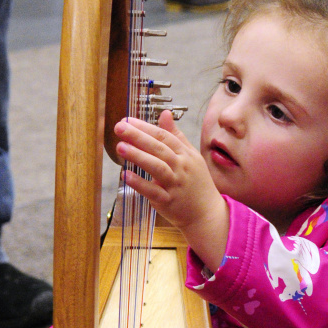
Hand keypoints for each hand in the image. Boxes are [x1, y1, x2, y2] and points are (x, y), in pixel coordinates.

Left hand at [114, 110, 228, 270]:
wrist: (207, 213)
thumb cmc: (197, 183)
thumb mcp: (191, 156)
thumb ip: (176, 136)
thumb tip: (164, 113)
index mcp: (186, 155)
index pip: (164, 136)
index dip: (146, 127)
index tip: (128, 120)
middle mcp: (181, 168)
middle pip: (159, 149)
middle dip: (138, 137)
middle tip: (120, 128)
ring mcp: (175, 185)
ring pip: (156, 167)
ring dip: (138, 156)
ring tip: (120, 147)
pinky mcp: (168, 202)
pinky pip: (153, 191)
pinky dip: (140, 183)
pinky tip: (126, 175)